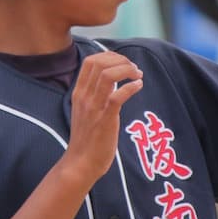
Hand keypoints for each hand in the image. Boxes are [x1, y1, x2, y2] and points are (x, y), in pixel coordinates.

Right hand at [64, 52, 143, 184]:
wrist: (81, 163)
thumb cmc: (87, 138)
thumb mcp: (85, 111)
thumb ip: (94, 94)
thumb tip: (111, 80)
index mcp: (78, 93)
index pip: (90, 62)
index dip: (110, 56)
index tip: (123, 62)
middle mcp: (84, 96)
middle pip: (100, 63)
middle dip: (121, 60)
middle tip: (134, 68)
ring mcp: (94, 107)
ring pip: (108, 75)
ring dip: (127, 70)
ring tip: (138, 75)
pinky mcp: (105, 119)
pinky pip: (118, 95)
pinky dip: (131, 87)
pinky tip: (139, 86)